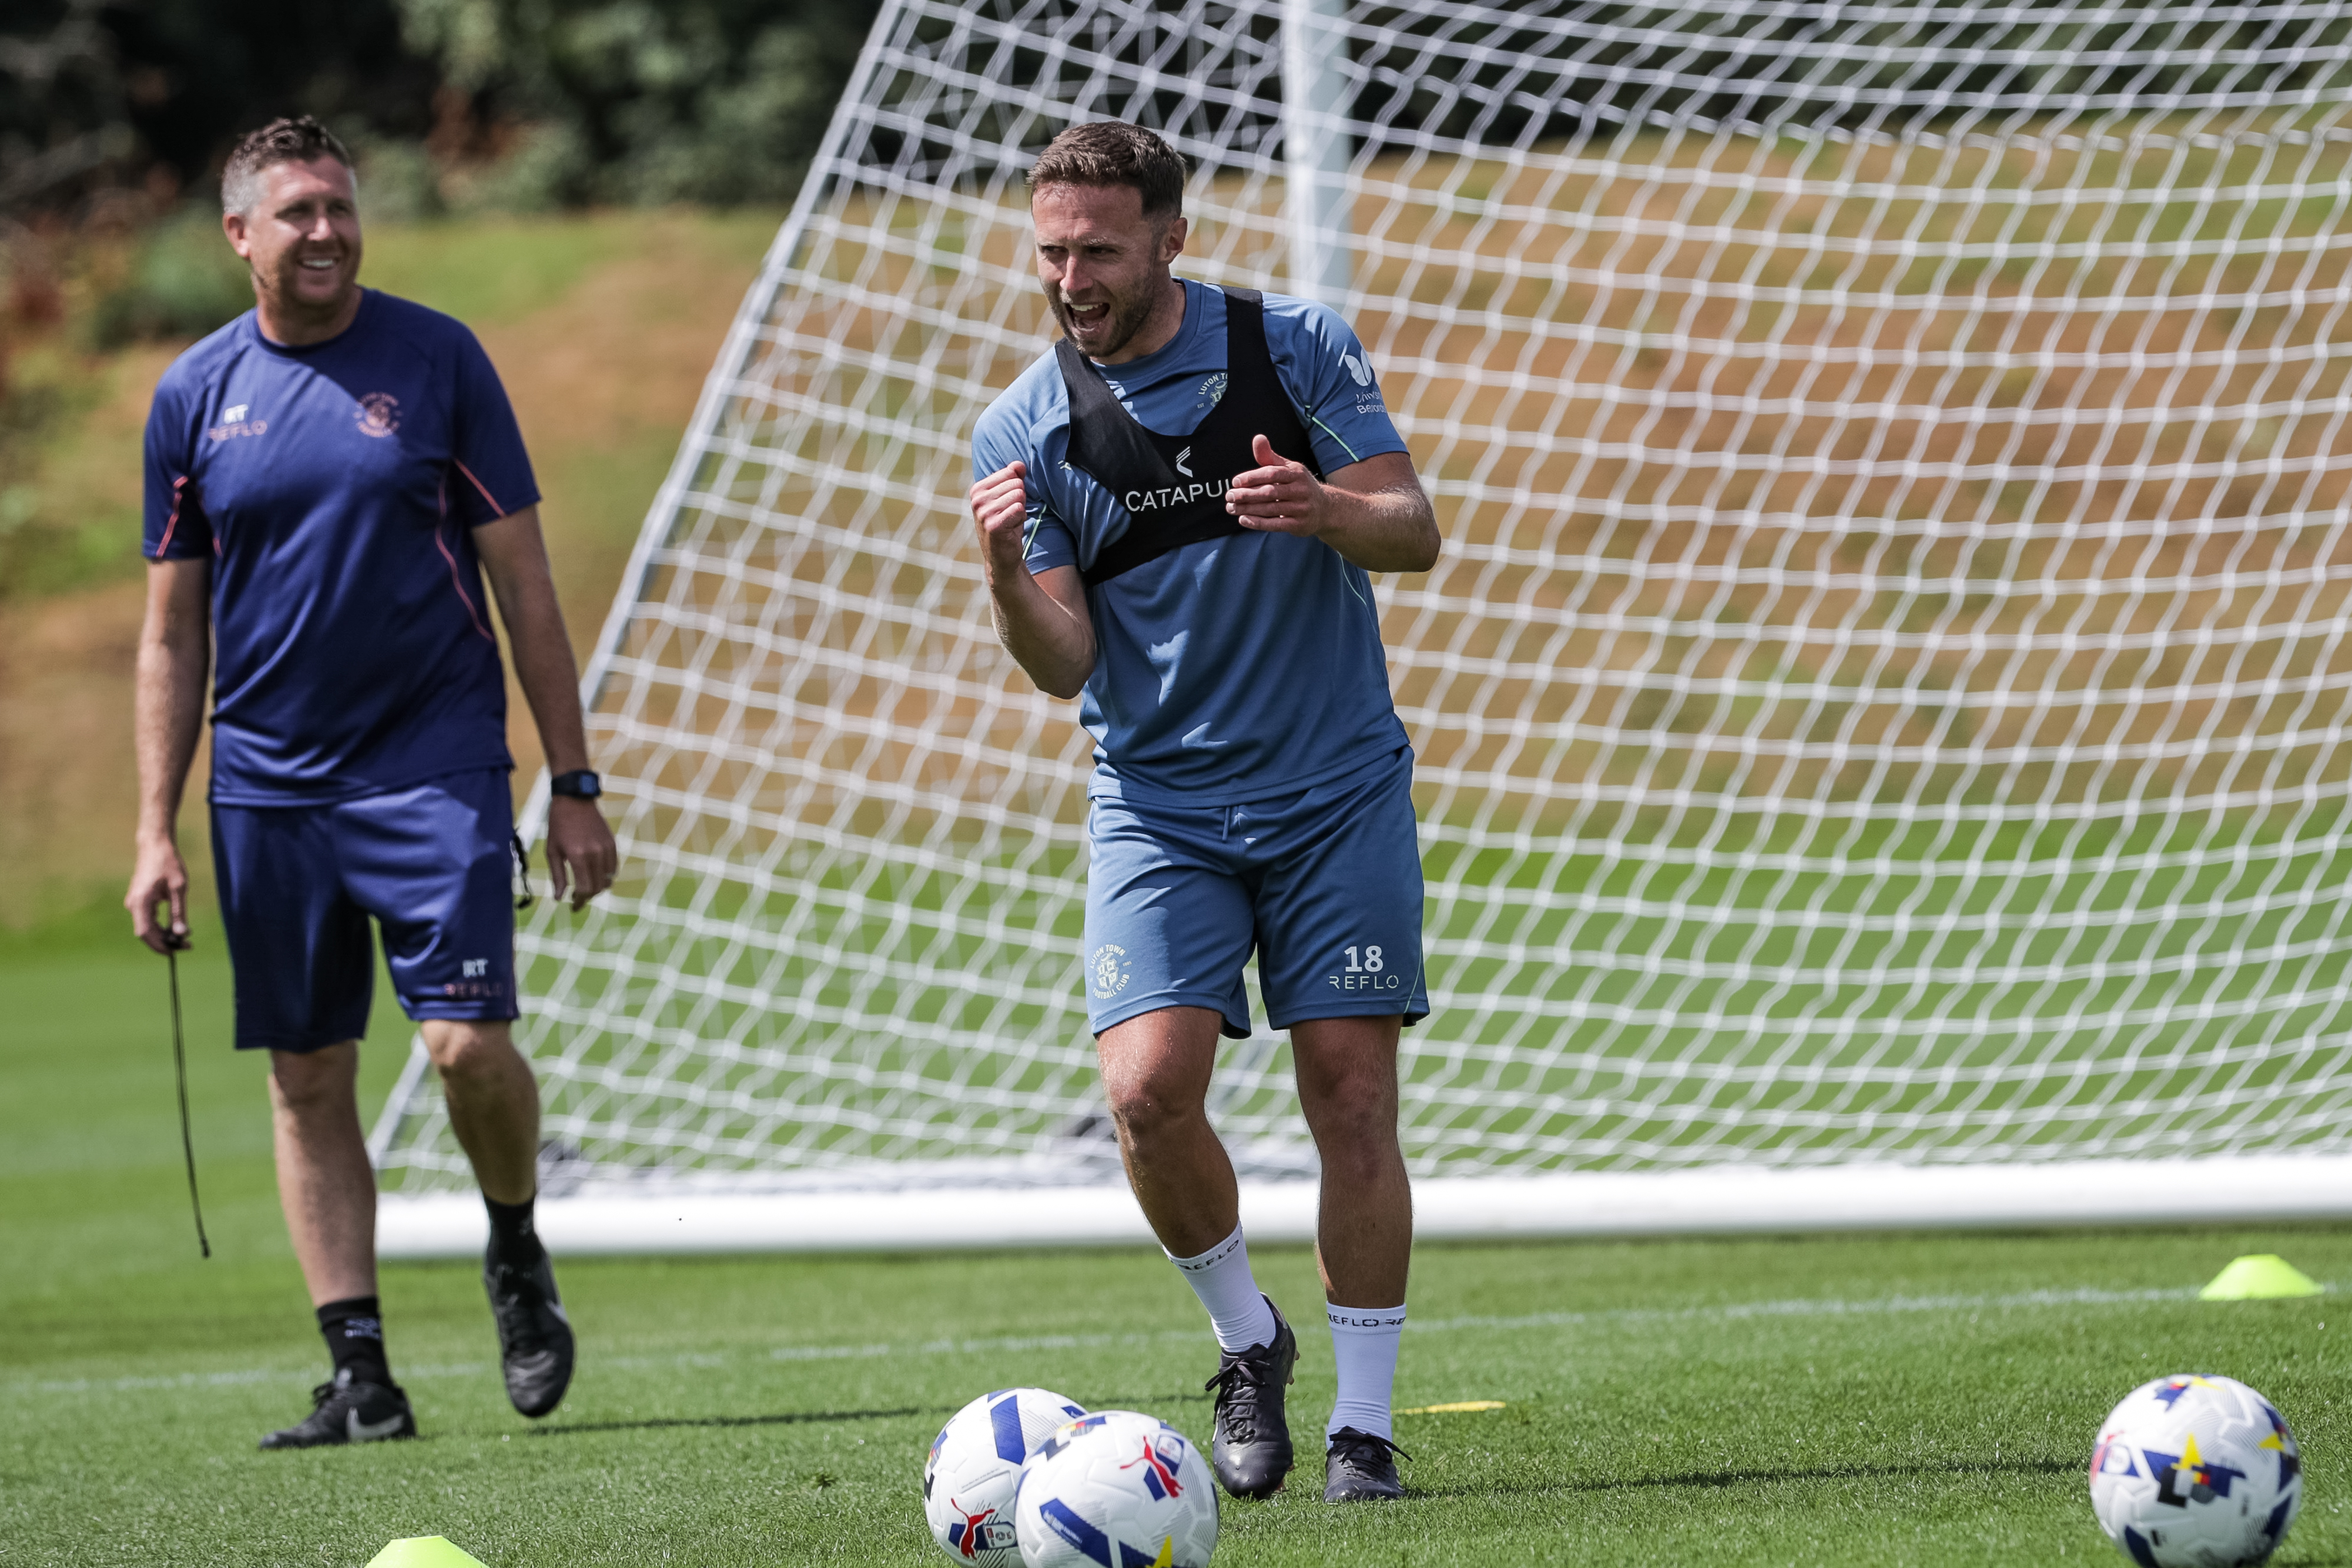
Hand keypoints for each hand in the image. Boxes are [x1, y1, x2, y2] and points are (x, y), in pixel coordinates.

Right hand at [125, 835, 190, 953]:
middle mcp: (133, 905)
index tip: (176, 952)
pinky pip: (147, 919)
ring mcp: (134, 903)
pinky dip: (159, 926)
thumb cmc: (168, 863)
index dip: (159, 946)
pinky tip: (175, 927)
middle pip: (145, 933)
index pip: (146, 933)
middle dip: (164, 942)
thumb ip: (179, 912)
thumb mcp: (179, 888)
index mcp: (140, 902)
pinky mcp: (138, 901)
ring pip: (146, 927)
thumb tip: (181, 933)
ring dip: (163, 935)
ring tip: (185, 938)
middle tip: (187, 946)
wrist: (154, 845)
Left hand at [545, 795, 617, 911]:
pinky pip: (613, 868)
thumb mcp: (552, 851)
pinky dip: (606, 876)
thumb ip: (558, 876)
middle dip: (587, 897)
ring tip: (585, 887)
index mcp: (578, 856)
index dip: (579, 901)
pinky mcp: (613, 844)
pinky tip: (595, 875)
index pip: (584, 889)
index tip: (572, 906)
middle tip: (577, 898)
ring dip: (597, 888)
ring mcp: (606, 849)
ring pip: (608, 880)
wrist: (574, 801)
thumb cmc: (558, 826)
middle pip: (597, 887)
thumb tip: (559, 898)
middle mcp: (595, 854)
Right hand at [969, 461, 1032, 582]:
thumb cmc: (1007, 524)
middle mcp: (977, 499)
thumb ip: (1013, 477)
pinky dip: (1020, 519)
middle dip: (1020, 500)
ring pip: (1019, 496)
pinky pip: (1019, 509)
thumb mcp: (1008, 497)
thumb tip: (1019, 464)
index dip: (1017, 488)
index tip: (1008, 504)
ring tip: (1010, 522)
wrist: (1001, 556)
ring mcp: (983, 512)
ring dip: (1020, 511)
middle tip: (1010, 515)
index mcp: (978, 489)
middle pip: (1017, 484)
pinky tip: (1011, 529)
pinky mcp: (993, 524)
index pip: (1011, 472)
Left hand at [1226, 434, 1327, 535]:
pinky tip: (1243, 520)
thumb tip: (1258, 438)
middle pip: (1270, 492)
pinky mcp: (1299, 524)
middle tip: (1229, 496)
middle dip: (1247, 495)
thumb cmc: (1299, 485)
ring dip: (1248, 509)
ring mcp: (1301, 508)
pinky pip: (1276, 524)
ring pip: (1271, 509)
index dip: (1252, 477)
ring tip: (1231, 508)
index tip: (1235, 482)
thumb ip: (1269, 456)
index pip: (1272, 473)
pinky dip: (1258, 523)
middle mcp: (1301, 490)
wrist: (1325, 508)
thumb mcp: (1288, 468)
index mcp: (1297, 473)